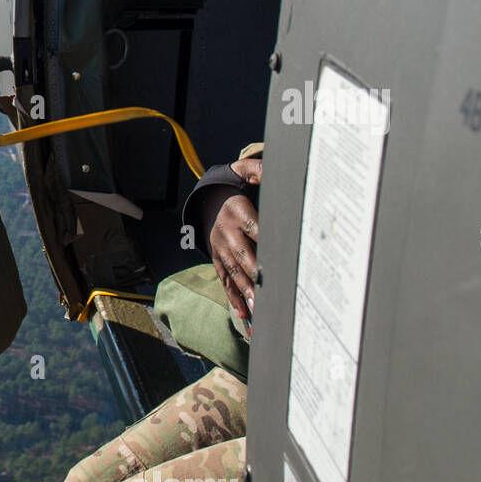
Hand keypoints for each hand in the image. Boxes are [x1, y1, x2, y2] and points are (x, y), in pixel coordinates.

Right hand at [210, 158, 261, 318]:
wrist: (207, 199)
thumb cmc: (234, 186)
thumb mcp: (244, 172)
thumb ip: (259, 170)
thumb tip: (273, 169)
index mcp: (237, 212)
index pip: (253, 227)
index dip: (262, 241)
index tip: (274, 258)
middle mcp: (227, 232)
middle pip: (242, 256)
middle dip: (253, 276)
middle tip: (265, 293)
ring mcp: (221, 248)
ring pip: (234, 272)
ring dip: (245, 292)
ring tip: (257, 308)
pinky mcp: (218, 259)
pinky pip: (224, 279)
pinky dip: (232, 296)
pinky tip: (241, 312)